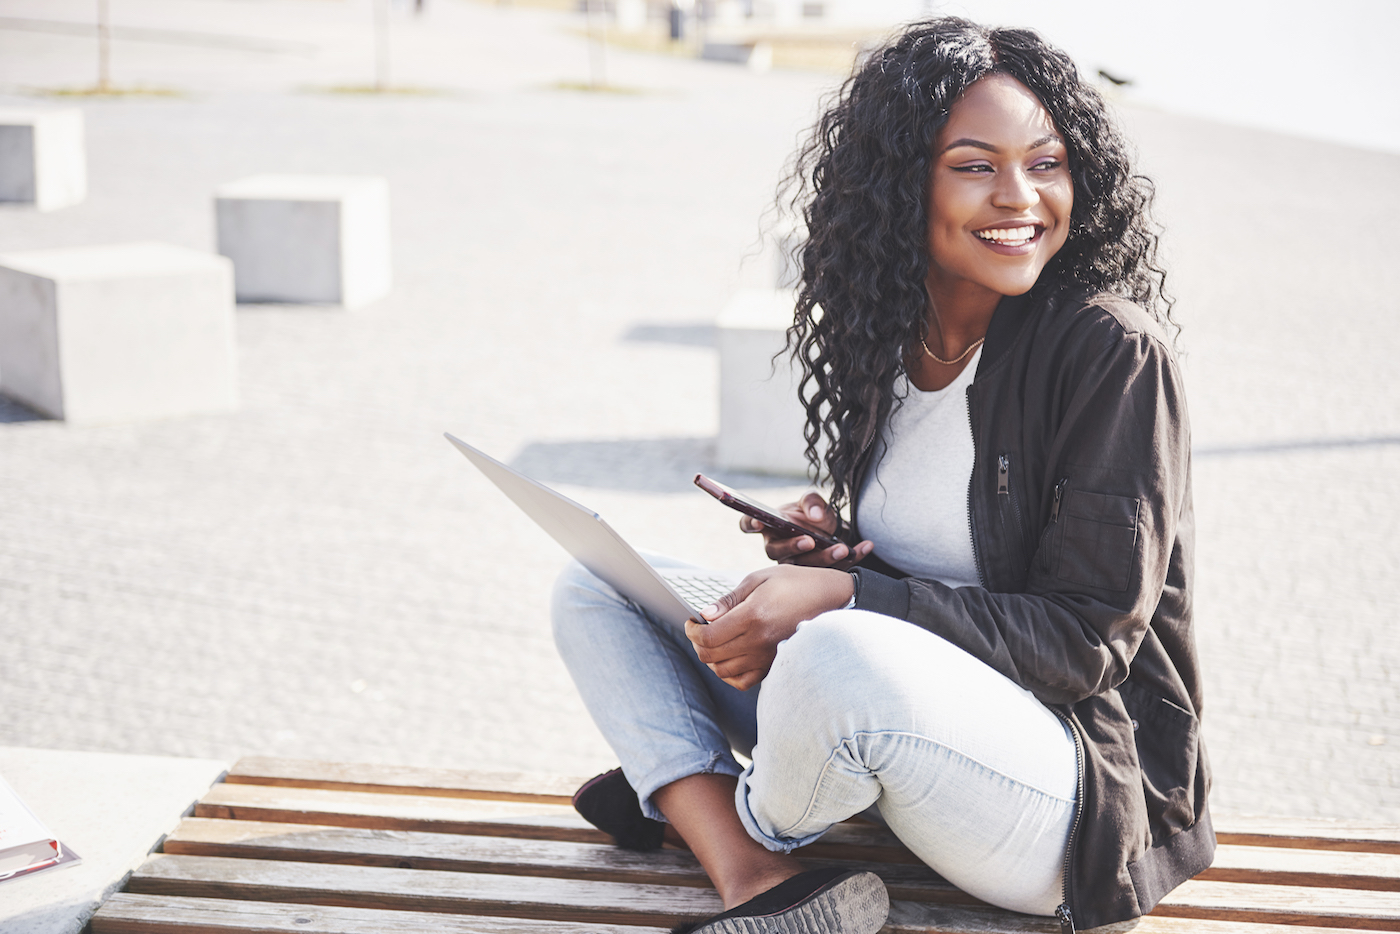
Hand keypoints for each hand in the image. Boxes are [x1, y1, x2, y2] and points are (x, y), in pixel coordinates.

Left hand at [684, 565, 853, 690]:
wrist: (832, 599)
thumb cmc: (795, 583)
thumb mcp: (760, 579)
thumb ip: (730, 600)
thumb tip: (705, 615)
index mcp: (753, 616)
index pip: (710, 637)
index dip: (693, 632)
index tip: (691, 623)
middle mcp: (759, 641)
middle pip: (712, 656)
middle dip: (698, 645)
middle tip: (698, 632)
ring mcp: (768, 656)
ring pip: (724, 671)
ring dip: (711, 659)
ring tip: (712, 643)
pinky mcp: (775, 664)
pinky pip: (744, 681)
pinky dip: (729, 674)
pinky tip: (729, 658)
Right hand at [739, 491, 874, 567]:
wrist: (836, 530)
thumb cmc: (816, 515)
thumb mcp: (814, 501)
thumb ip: (812, 502)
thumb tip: (813, 516)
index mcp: (771, 527)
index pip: (749, 524)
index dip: (750, 524)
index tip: (758, 523)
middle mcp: (778, 548)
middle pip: (777, 552)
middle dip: (794, 547)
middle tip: (810, 541)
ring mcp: (796, 565)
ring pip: (804, 567)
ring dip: (824, 557)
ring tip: (843, 548)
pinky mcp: (816, 576)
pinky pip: (833, 569)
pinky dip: (853, 557)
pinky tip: (866, 546)